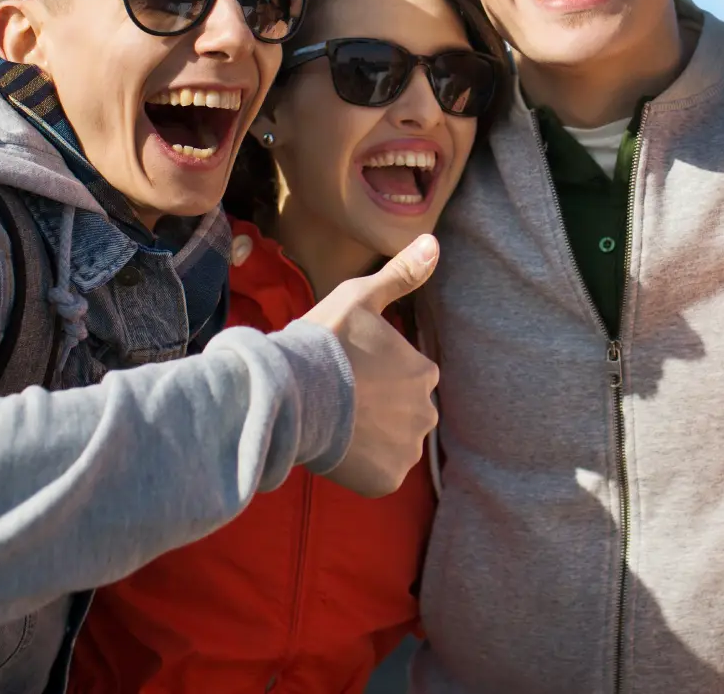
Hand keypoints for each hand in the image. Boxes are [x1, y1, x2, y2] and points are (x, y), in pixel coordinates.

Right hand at [304, 234, 440, 496]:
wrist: (289, 394)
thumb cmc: (323, 343)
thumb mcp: (361, 298)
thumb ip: (402, 275)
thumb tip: (434, 243)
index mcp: (424, 371)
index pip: (407, 377)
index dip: (375, 375)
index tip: (348, 371)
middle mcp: (426, 413)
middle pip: (403, 412)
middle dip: (379, 409)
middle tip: (341, 399)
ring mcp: (407, 450)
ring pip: (393, 443)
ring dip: (372, 438)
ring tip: (336, 423)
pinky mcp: (386, 480)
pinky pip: (379, 474)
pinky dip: (362, 467)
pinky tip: (338, 449)